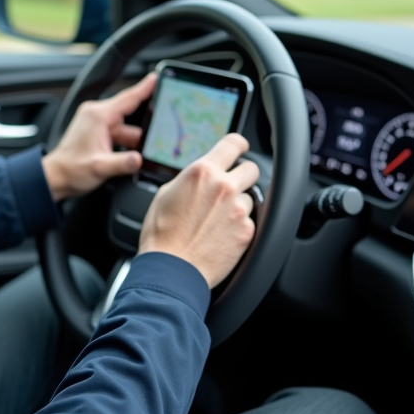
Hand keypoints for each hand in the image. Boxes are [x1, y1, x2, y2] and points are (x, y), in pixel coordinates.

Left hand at [41, 73, 155, 201]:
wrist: (55, 177)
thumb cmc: (71, 170)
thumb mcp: (99, 168)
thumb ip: (122, 164)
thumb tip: (139, 160)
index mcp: (98, 116)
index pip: (128, 97)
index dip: (146, 87)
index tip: (158, 77)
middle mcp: (97, 115)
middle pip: (130, 113)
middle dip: (146, 123)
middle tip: (163, 132)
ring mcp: (97, 122)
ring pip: (126, 126)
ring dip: (135, 139)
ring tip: (146, 152)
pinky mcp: (97, 131)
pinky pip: (119, 132)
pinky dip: (127, 142)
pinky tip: (134, 153)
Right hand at [137, 134, 258, 288]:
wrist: (171, 270)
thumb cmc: (162, 234)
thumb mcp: (165, 194)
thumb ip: (189, 179)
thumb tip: (199, 176)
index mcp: (202, 172)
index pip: (233, 143)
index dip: (238, 145)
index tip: (240, 149)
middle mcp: (224, 187)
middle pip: (251, 169)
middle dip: (242, 176)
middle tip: (229, 188)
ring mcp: (239, 210)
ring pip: (250, 198)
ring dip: (239, 204)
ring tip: (218, 220)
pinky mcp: (247, 232)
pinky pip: (249, 222)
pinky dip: (239, 226)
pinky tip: (221, 235)